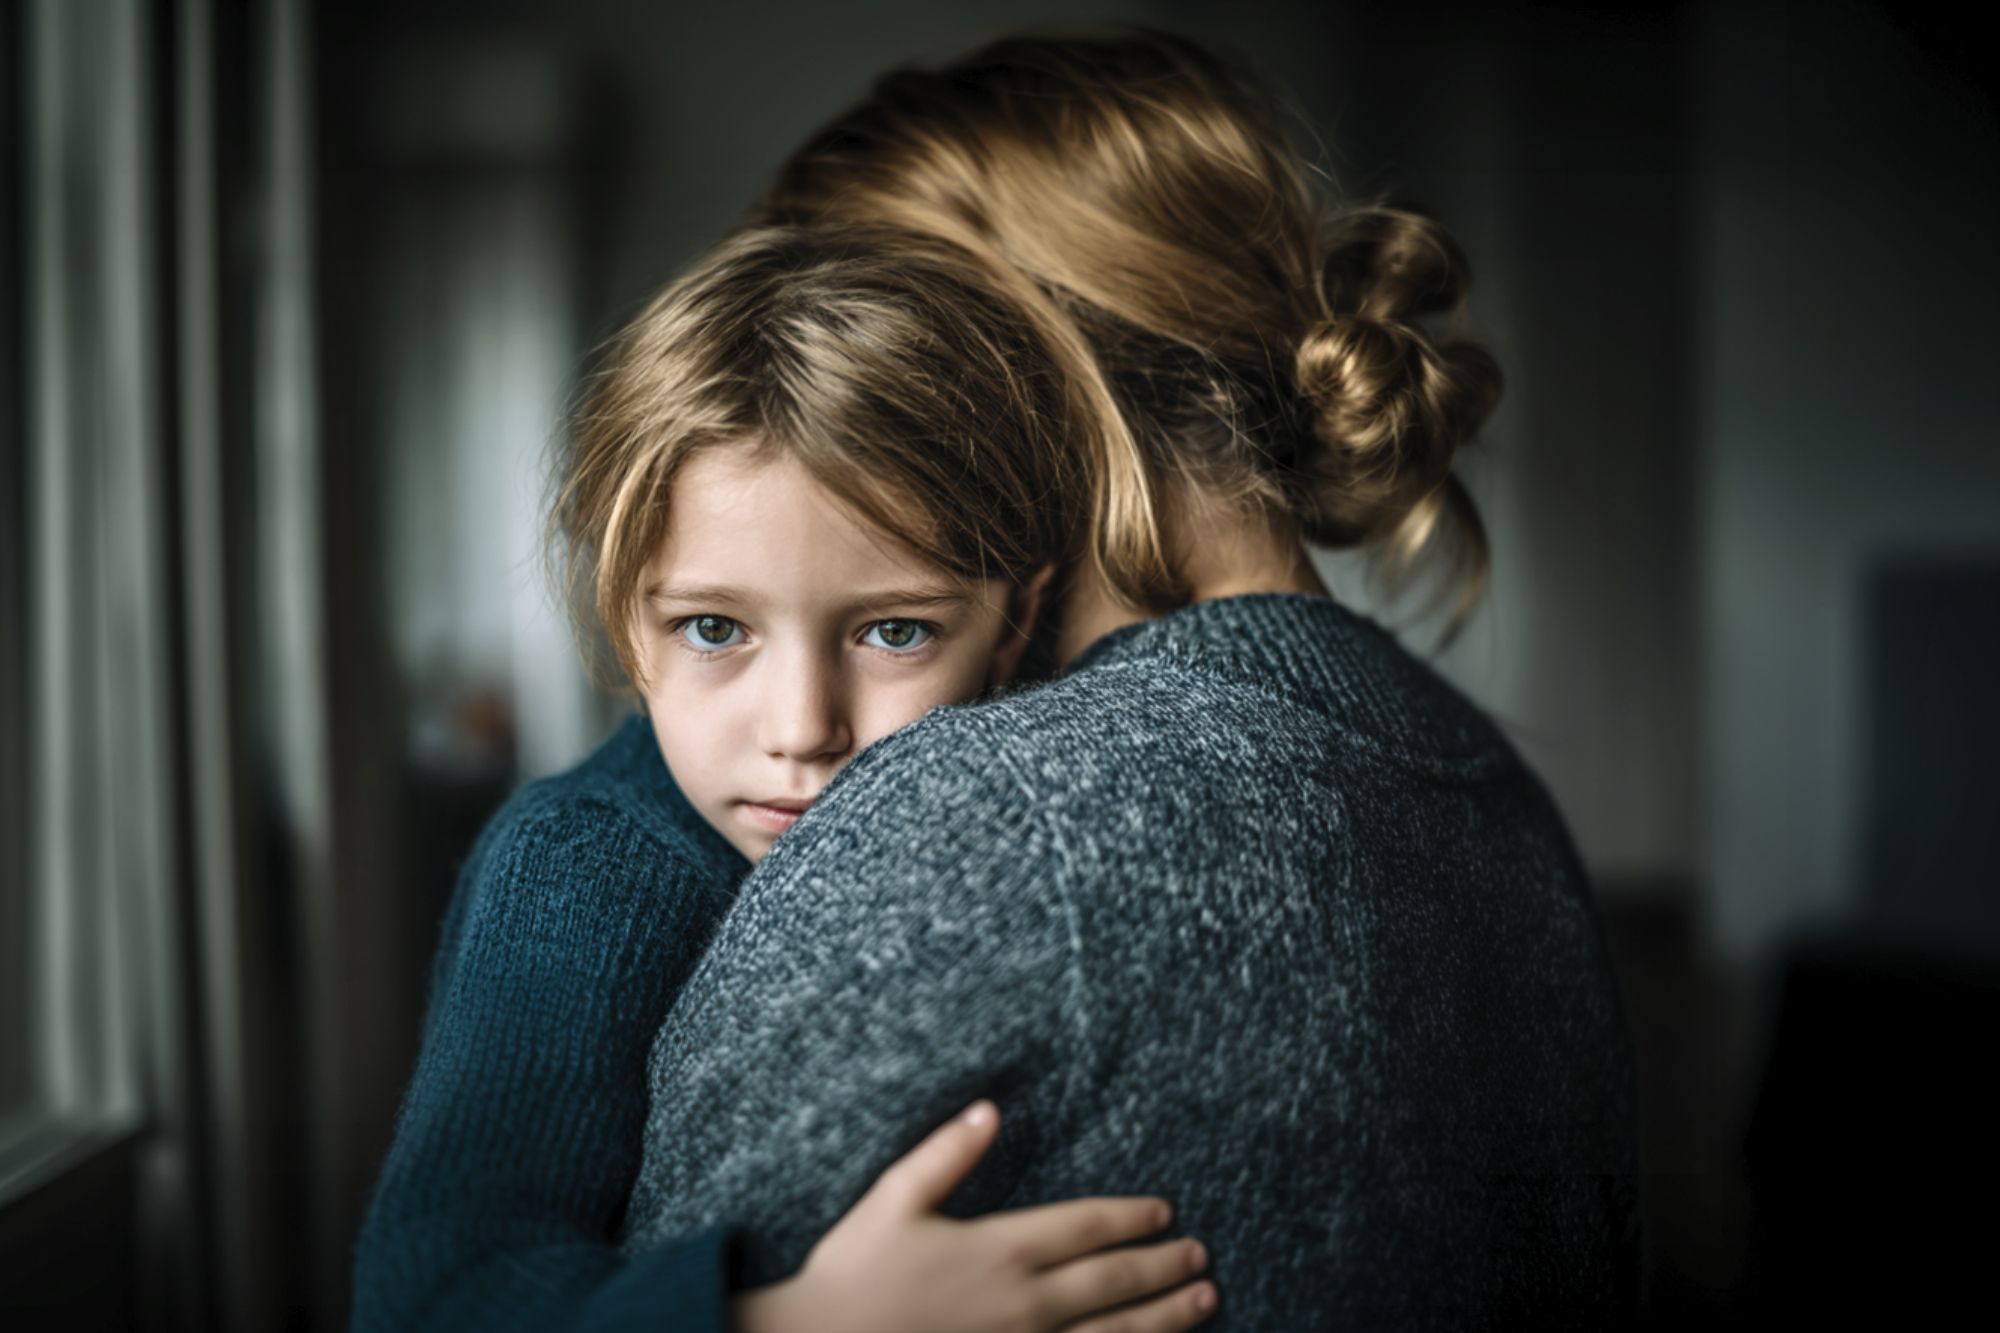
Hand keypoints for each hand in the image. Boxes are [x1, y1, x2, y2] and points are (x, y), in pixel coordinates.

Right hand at [729, 1100, 1216, 1332]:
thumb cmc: (851, 1274)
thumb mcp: (893, 1198)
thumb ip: (947, 1152)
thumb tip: (991, 1107)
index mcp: (1000, 1249)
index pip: (1086, 1227)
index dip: (1131, 1218)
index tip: (1165, 1212)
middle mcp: (1025, 1303)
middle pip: (1114, 1281)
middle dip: (1164, 1267)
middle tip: (1201, 1257)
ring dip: (1166, 1318)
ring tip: (1204, 1302)